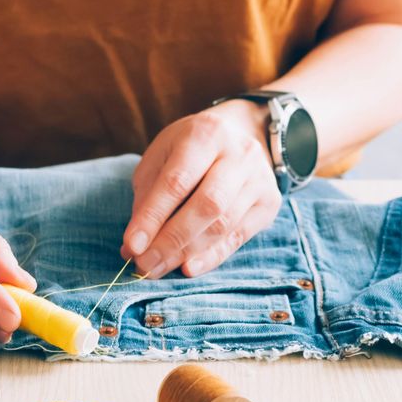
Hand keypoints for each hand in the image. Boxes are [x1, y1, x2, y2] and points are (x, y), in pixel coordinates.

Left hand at [122, 100, 281, 277]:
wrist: (240, 133)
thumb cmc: (191, 148)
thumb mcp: (162, 157)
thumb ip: (148, 195)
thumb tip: (135, 244)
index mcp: (205, 134)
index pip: (177, 181)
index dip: (152, 216)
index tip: (131, 245)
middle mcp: (239, 153)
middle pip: (207, 205)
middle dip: (171, 240)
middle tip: (144, 264)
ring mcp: (259, 178)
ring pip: (224, 224)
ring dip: (187, 252)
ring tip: (158, 268)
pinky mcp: (269, 202)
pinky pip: (239, 237)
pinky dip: (212, 257)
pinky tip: (188, 268)